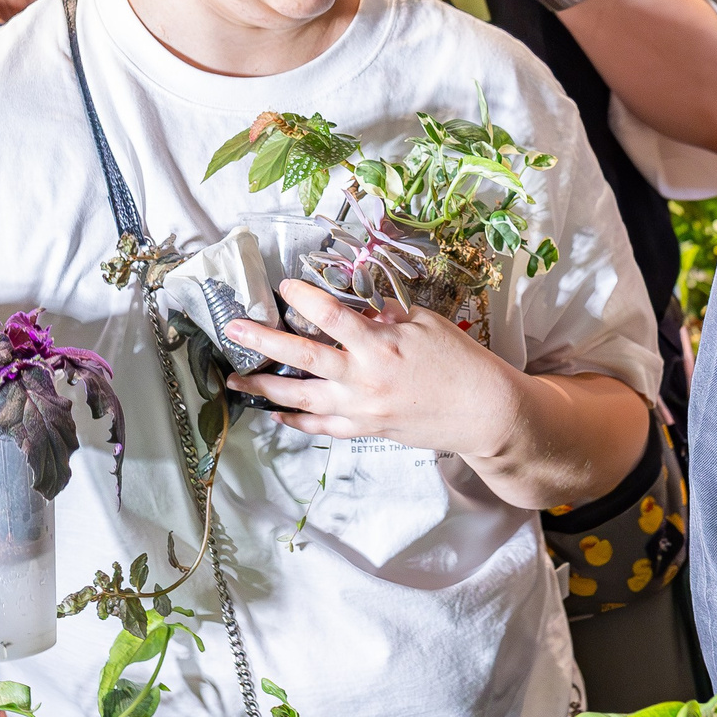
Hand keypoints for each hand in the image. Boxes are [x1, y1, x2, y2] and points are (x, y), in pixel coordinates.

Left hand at [223, 278, 525, 455]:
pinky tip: (275, 412)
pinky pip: (320, 427)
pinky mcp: (366, 430)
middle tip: (233, 329)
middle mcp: (364, 378)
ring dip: (262, 389)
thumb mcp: (425, 324)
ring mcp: (361, 408)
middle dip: (262, 342)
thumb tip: (355, 308)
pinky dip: (295, 419)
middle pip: (300, 357)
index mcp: (381, 344)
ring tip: (233, 382)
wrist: (483, 412)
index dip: (303, 299)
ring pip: (300, 398)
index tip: (284, 286)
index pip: (330, 316)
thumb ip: (385, 316)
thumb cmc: (460, 362)